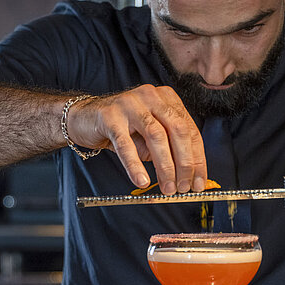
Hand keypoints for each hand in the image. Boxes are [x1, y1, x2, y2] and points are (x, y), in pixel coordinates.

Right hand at [67, 84, 206, 194]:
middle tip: (184, 188)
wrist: (84, 118)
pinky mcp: (110, 116)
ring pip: (156, 136)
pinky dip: (135, 165)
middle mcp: (152, 96)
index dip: (198, 159)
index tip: (200, 182)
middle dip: (185, 163)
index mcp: (167, 99)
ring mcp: (131, 104)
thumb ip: (169, 149)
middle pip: (178, 131)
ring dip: (165, 166)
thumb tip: (187, 176)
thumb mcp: (151, 136)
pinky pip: (125, 145)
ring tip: (168, 188)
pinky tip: (142, 181)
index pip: (190, 131)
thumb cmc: (123, 129)